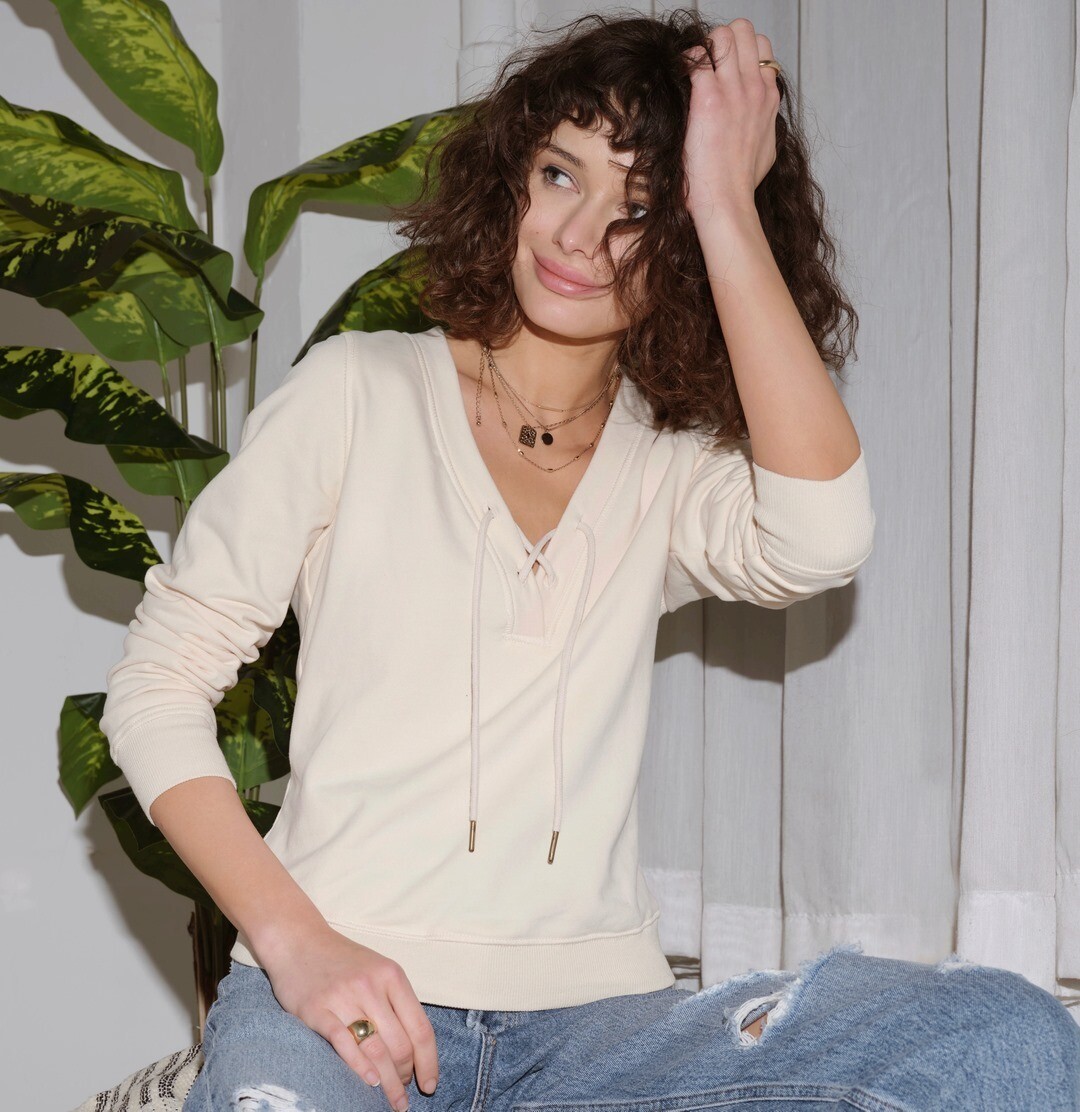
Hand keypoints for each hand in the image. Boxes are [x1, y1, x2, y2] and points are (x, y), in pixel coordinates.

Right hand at [261, 923, 438, 1110]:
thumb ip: (395, 1002)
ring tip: (391, 1100)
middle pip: (400, 1045)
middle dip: (405, 1076)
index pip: (421, 1028)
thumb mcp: (377, 970)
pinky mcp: (316, 1009)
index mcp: (392, 976)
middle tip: (401, 1093)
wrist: (297, 939)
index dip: (429, 1062)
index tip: (429, 1085)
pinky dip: (359, 1067)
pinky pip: (343, 1043)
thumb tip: (415, 1049)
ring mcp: (344, 997)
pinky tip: (370, 1082)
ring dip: (387, 1082)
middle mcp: (371, 986)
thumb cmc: (341, 960)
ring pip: (376, 1050)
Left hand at [682, 19, 781, 220]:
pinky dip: (685, 60)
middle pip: (744, 30)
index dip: (740, 52)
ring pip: (722, 34)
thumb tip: (759, 122)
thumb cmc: (741, 184)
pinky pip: (695, 56)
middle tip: (707, 63)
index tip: (724, 69)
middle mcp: (754, 88)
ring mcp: (733, 91)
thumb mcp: (766, 149)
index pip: (762, 48)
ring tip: (693, 69)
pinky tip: (679, 78)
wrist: (727, 201)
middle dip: (722, 39)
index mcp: (768, 97)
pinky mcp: (708, 98)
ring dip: (704, 46)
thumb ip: (763, 125)